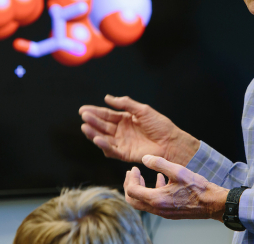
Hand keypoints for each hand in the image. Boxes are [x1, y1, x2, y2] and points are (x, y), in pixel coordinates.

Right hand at [79, 95, 199, 164]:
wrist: (171, 142)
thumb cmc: (160, 125)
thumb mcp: (142, 110)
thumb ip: (125, 104)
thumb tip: (107, 98)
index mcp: (125, 119)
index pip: (107, 115)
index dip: (95, 112)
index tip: (82, 110)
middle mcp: (121, 131)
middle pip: (103, 125)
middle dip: (92, 121)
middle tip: (83, 116)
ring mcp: (122, 142)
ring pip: (104, 138)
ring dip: (94, 133)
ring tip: (85, 127)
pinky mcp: (125, 154)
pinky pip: (111, 150)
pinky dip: (104, 145)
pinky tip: (97, 139)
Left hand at [124, 155, 227, 220]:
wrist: (212, 203)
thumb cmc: (197, 188)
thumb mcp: (177, 171)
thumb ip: (159, 163)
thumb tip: (145, 159)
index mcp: (156, 199)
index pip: (132, 191)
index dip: (131, 178)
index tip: (134, 168)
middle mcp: (157, 209)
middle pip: (133, 201)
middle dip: (130, 185)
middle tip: (132, 174)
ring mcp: (163, 212)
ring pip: (143, 203)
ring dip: (140, 189)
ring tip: (142, 176)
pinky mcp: (169, 212)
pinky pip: (154, 203)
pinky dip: (151, 192)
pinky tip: (160, 180)